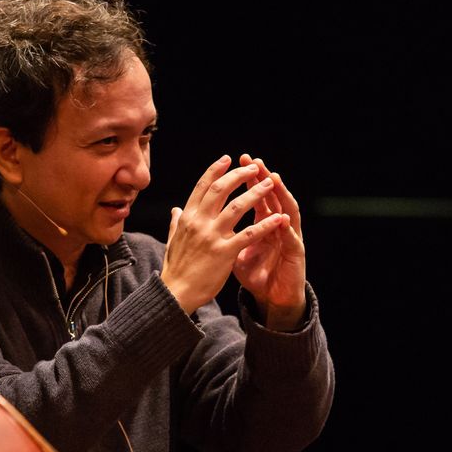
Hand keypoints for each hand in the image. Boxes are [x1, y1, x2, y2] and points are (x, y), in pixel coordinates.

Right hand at [161, 155, 289, 314]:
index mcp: (187, 217)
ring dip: (256, 192)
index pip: (202, 187)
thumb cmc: (176, 268)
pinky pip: (249, 234)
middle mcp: (198, 222)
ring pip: (237, 206)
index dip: (215, 170)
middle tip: (254, 168)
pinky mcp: (224, 252)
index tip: (227, 159)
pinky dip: (266, 224)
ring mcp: (211, 236)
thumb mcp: (172, 240)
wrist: (176, 292)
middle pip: (221, 189)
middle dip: (239, 175)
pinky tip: (279, 218)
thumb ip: (176, 222)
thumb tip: (175, 209)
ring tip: (270, 183)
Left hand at [232, 154, 306, 330]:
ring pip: (287, 211)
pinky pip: (292, 240)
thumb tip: (202, 220)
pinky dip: (287, 229)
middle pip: (272, 197)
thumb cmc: (256, 274)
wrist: (273, 298)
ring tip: (273, 179)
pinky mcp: (296, 255)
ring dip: (281, 195)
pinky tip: (282, 218)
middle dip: (263, 178)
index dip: (245, 179)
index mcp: (262, 223)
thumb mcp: (234, 252)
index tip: (234, 161)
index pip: (254, 195)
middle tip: (254, 162)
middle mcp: (278, 226)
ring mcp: (289, 238)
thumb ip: (222, 234)